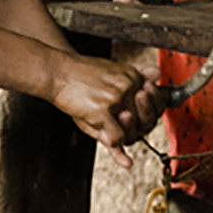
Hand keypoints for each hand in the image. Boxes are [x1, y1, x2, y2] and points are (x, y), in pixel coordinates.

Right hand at [48, 54, 157, 168]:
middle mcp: (128, 85)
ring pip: (132, 131)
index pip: (156, 101)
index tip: (140, 117)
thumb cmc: (80, 76)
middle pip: (147, 119)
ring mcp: (117, 98)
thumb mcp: (111, 73)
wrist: (55, 72)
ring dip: (123, 134)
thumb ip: (136, 75)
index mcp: (132, 76)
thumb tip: (157, 72)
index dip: (150, 113)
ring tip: (111, 126)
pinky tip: (102, 132)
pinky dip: (111, 141)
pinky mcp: (102, 110)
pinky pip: (116, 138)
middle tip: (124, 123)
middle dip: (137, 127)